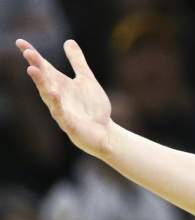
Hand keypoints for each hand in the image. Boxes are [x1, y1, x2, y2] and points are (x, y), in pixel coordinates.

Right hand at [15, 39, 114, 156]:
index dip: (33, 55)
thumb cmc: (92, 107)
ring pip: (48, 95)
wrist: (104, 132)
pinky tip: (53, 94)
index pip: (44, 67)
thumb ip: (77, 62)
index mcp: (60, 84)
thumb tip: (68, 41)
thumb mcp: (86, 80)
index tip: (20, 42)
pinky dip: (57, 104)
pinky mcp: (69, 124)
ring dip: (40, 83)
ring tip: (32, 70)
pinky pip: (61, 113)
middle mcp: (56, 96)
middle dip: (36, 66)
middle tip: (28, 52)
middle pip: (44, 79)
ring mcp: (61, 110)